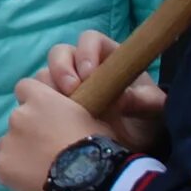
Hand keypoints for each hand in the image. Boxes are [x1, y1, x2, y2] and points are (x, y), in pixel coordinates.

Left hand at [0, 70, 165, 190]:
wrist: (90, 179)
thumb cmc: (98, 145)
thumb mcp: (94, 115)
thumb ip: (73, 108)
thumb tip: (75, 110)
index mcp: (40, 98)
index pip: (26, 88)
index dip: (35, 100)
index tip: (46, 114)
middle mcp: (19, 115)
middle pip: (18, 119)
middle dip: (29, 130)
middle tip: (49, 148)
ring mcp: (7, 141)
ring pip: (9, 144)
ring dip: (22, 152)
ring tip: (44, 168)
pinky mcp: (2, 167)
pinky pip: (4, 168)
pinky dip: (16, 173)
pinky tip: (36, 182)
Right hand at [38, 29, 170, 148]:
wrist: (133, 150)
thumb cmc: (147, 122)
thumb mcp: (153, 112)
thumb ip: (143, 102)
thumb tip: (121, 100)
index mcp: (108, 58)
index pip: (90, 40)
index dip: (86, 52)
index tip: (90, 74)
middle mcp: (82, 68)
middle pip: (60, 53)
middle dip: (61, 69)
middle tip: (71, 92)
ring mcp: (65, 87)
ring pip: (44, 75)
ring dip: (48, 88)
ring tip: (60, 109)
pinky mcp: (53, 107)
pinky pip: (37, 99)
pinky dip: (40, 106)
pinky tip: (52, 121)